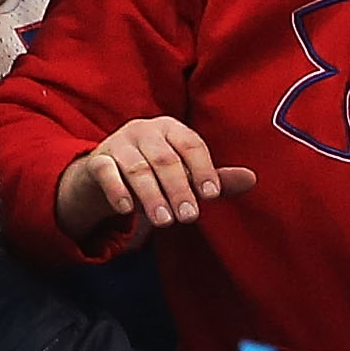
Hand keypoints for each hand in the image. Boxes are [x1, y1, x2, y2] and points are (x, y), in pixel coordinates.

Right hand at [57, 117, 252, 240]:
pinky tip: (127, 209)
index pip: (191, 145)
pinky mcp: (97, 160)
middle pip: (165, 159)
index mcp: (171, 128)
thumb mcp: (184, 175)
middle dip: (179, 188)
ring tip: (165, 221)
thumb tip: (252, 179)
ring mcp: (118, 143)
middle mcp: (144, 130)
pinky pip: (106, 172)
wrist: (104, 176)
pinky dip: (116, 189)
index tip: (211, 194)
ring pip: (137, 168)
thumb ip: (215, 179)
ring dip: (151, 195)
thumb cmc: (155, 173)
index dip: (203, 169)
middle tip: (189, 217)